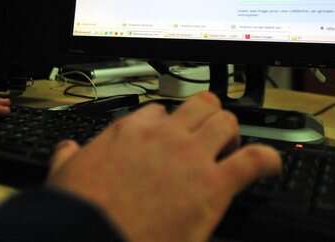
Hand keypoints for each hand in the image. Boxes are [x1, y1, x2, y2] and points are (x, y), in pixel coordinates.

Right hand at [47, 92, 281, 241]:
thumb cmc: (79, 210)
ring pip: (226, 121)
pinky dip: (266, 159)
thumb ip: (69, 157)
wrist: (91, 236)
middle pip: (200, 105)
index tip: (169, 134)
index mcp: (131, 131)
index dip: (167, 123)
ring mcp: (191, 157)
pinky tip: (269, 165)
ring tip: (232, 148)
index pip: (159, 111)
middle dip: (207, 116)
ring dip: (232, 132)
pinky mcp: (213, 186)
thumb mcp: (64, 174)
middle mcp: (165, 136)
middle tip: (208, 136)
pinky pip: (253, 160)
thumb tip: (67, 150)